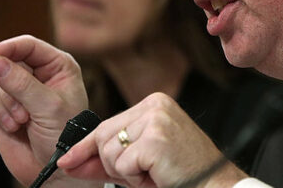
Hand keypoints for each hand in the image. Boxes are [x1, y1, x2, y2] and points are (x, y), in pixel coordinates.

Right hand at [0, 35, 88, 185]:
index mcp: (57, 65)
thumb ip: (21, 84)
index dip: (7, 48)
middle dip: (6, 91)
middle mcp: (36, 72)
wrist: (54, 168)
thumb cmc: (64, 135)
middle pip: (3, 62)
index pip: (27, 45)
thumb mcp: (48, 107)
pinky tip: (8, 127)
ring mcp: (16, 89)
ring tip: (18, 124)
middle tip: (22, 115)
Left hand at [58, 92, 247, 187]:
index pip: (107, 124)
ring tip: (153, 173)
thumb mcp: (140, 162)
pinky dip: (135, 179)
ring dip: (125, 173)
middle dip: (109, 164)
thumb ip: (106, 159)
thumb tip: (70, 162)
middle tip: (141, 174)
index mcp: (154, 104)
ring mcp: (156, 120)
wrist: (215, 185)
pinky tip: (157, 175)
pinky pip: (122, 165)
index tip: (67, 161)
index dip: (86, 147)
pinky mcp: (155, 139)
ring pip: (109, 152)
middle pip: (103, 136)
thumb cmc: (182, 174)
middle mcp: (155, 105)